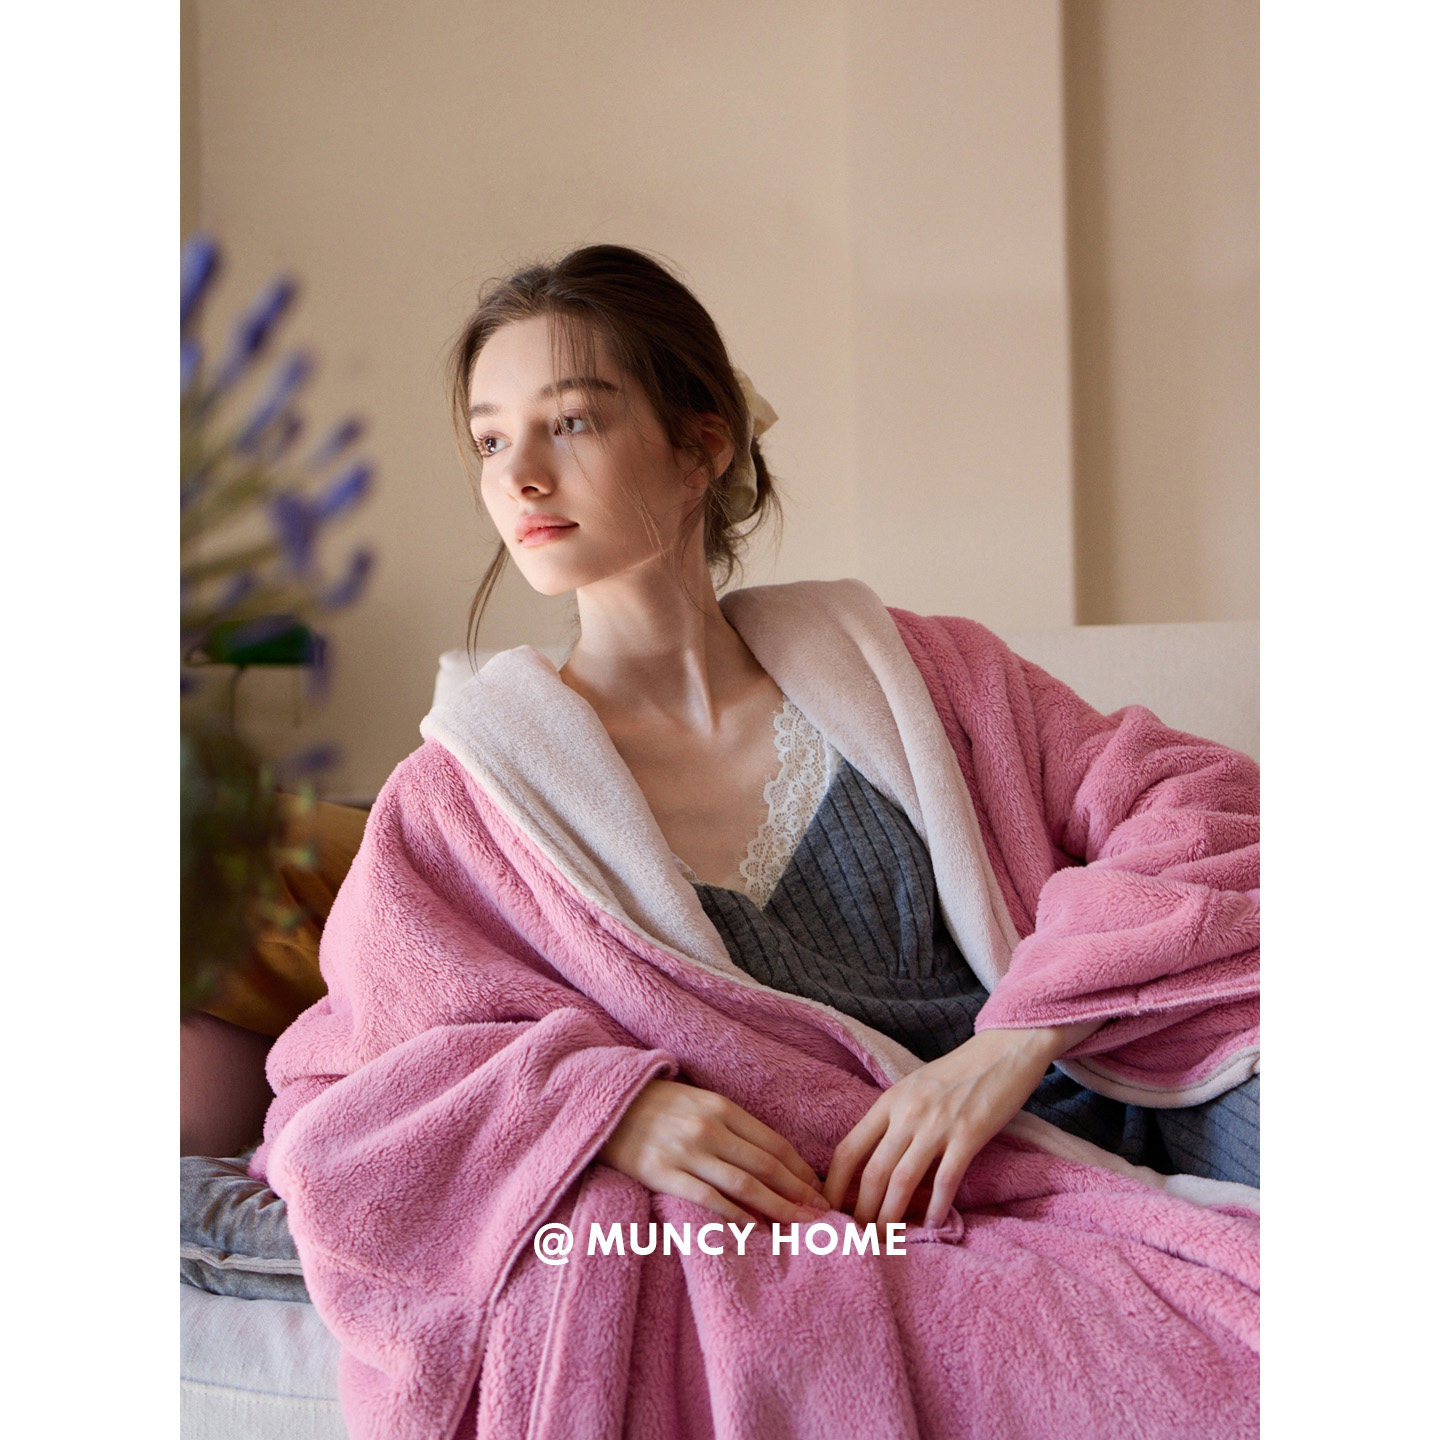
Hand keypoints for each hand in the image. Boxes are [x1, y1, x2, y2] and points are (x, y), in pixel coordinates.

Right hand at [598, 1079, 829, 1225]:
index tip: (822, 1192)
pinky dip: (736, 1216)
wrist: (605, 1103)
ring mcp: (685, 1150)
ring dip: (778, 1207)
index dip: (802, 1171)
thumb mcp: (698, 1103)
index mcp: (720, 1107)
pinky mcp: (662, 1172)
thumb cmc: (657, 1107)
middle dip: (799, 1193)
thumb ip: (731, 1126)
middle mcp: (708, 1127)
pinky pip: (708, 1199)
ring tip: (801, 1228)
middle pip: (766, 1165)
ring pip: (744, 1183)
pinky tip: (757, 1232)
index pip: (773, 1143)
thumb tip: (772, 1159)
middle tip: (825, 1218)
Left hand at [822, 1025, 1089, 1229]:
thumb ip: (894, 1118)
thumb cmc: (958, 1073)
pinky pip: (946, 1179)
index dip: (833, 1184)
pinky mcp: (969, 1134)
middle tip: (856, 1239)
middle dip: (860, 1211)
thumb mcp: (914, 1088)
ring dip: (891, 1216)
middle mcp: (907, 1112)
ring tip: (885, 1240)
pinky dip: (936, 1207)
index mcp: (889, 1101)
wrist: (1003, 1050)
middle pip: (872, 1171)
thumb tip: (873, 1160)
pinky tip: (932, 1224)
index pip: (848, 1148)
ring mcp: (937, 1124)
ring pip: (902, 1180)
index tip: (829, 1209)